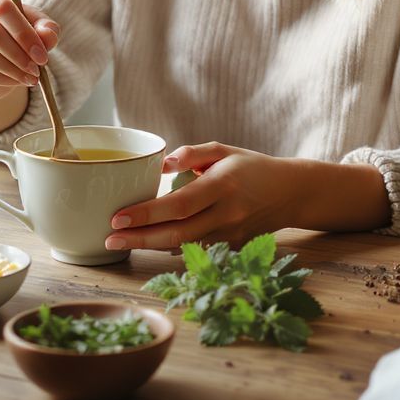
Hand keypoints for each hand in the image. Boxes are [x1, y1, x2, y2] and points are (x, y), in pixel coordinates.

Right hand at [0, 0, 59, 99]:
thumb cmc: (16, 32)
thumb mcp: (36, 26)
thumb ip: (45, 28)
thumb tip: (48, 33)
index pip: (2, 6)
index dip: (23, 32)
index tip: (42, 53)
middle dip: (19, 52)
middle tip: (37, 67)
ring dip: (12, 68)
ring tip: (31, 76)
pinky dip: (3, 79)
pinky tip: (17, 80)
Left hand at [104, 143, 299, 251]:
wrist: (291, 193)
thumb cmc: (252, 167)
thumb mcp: (224, 150)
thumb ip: (192, 153)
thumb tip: (163, 164)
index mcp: (222, 186)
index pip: (178, 205)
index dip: (147, 214)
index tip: (118, 217)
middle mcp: (226, 215)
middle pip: (177, 234)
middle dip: (139, 239)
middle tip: (108, 239)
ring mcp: (230, 236)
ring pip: (184, 247)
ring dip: (150, 246)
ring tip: (119, 242)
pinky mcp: (231, 248)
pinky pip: (195, 250)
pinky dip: (171, 247)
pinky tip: (149, 242)